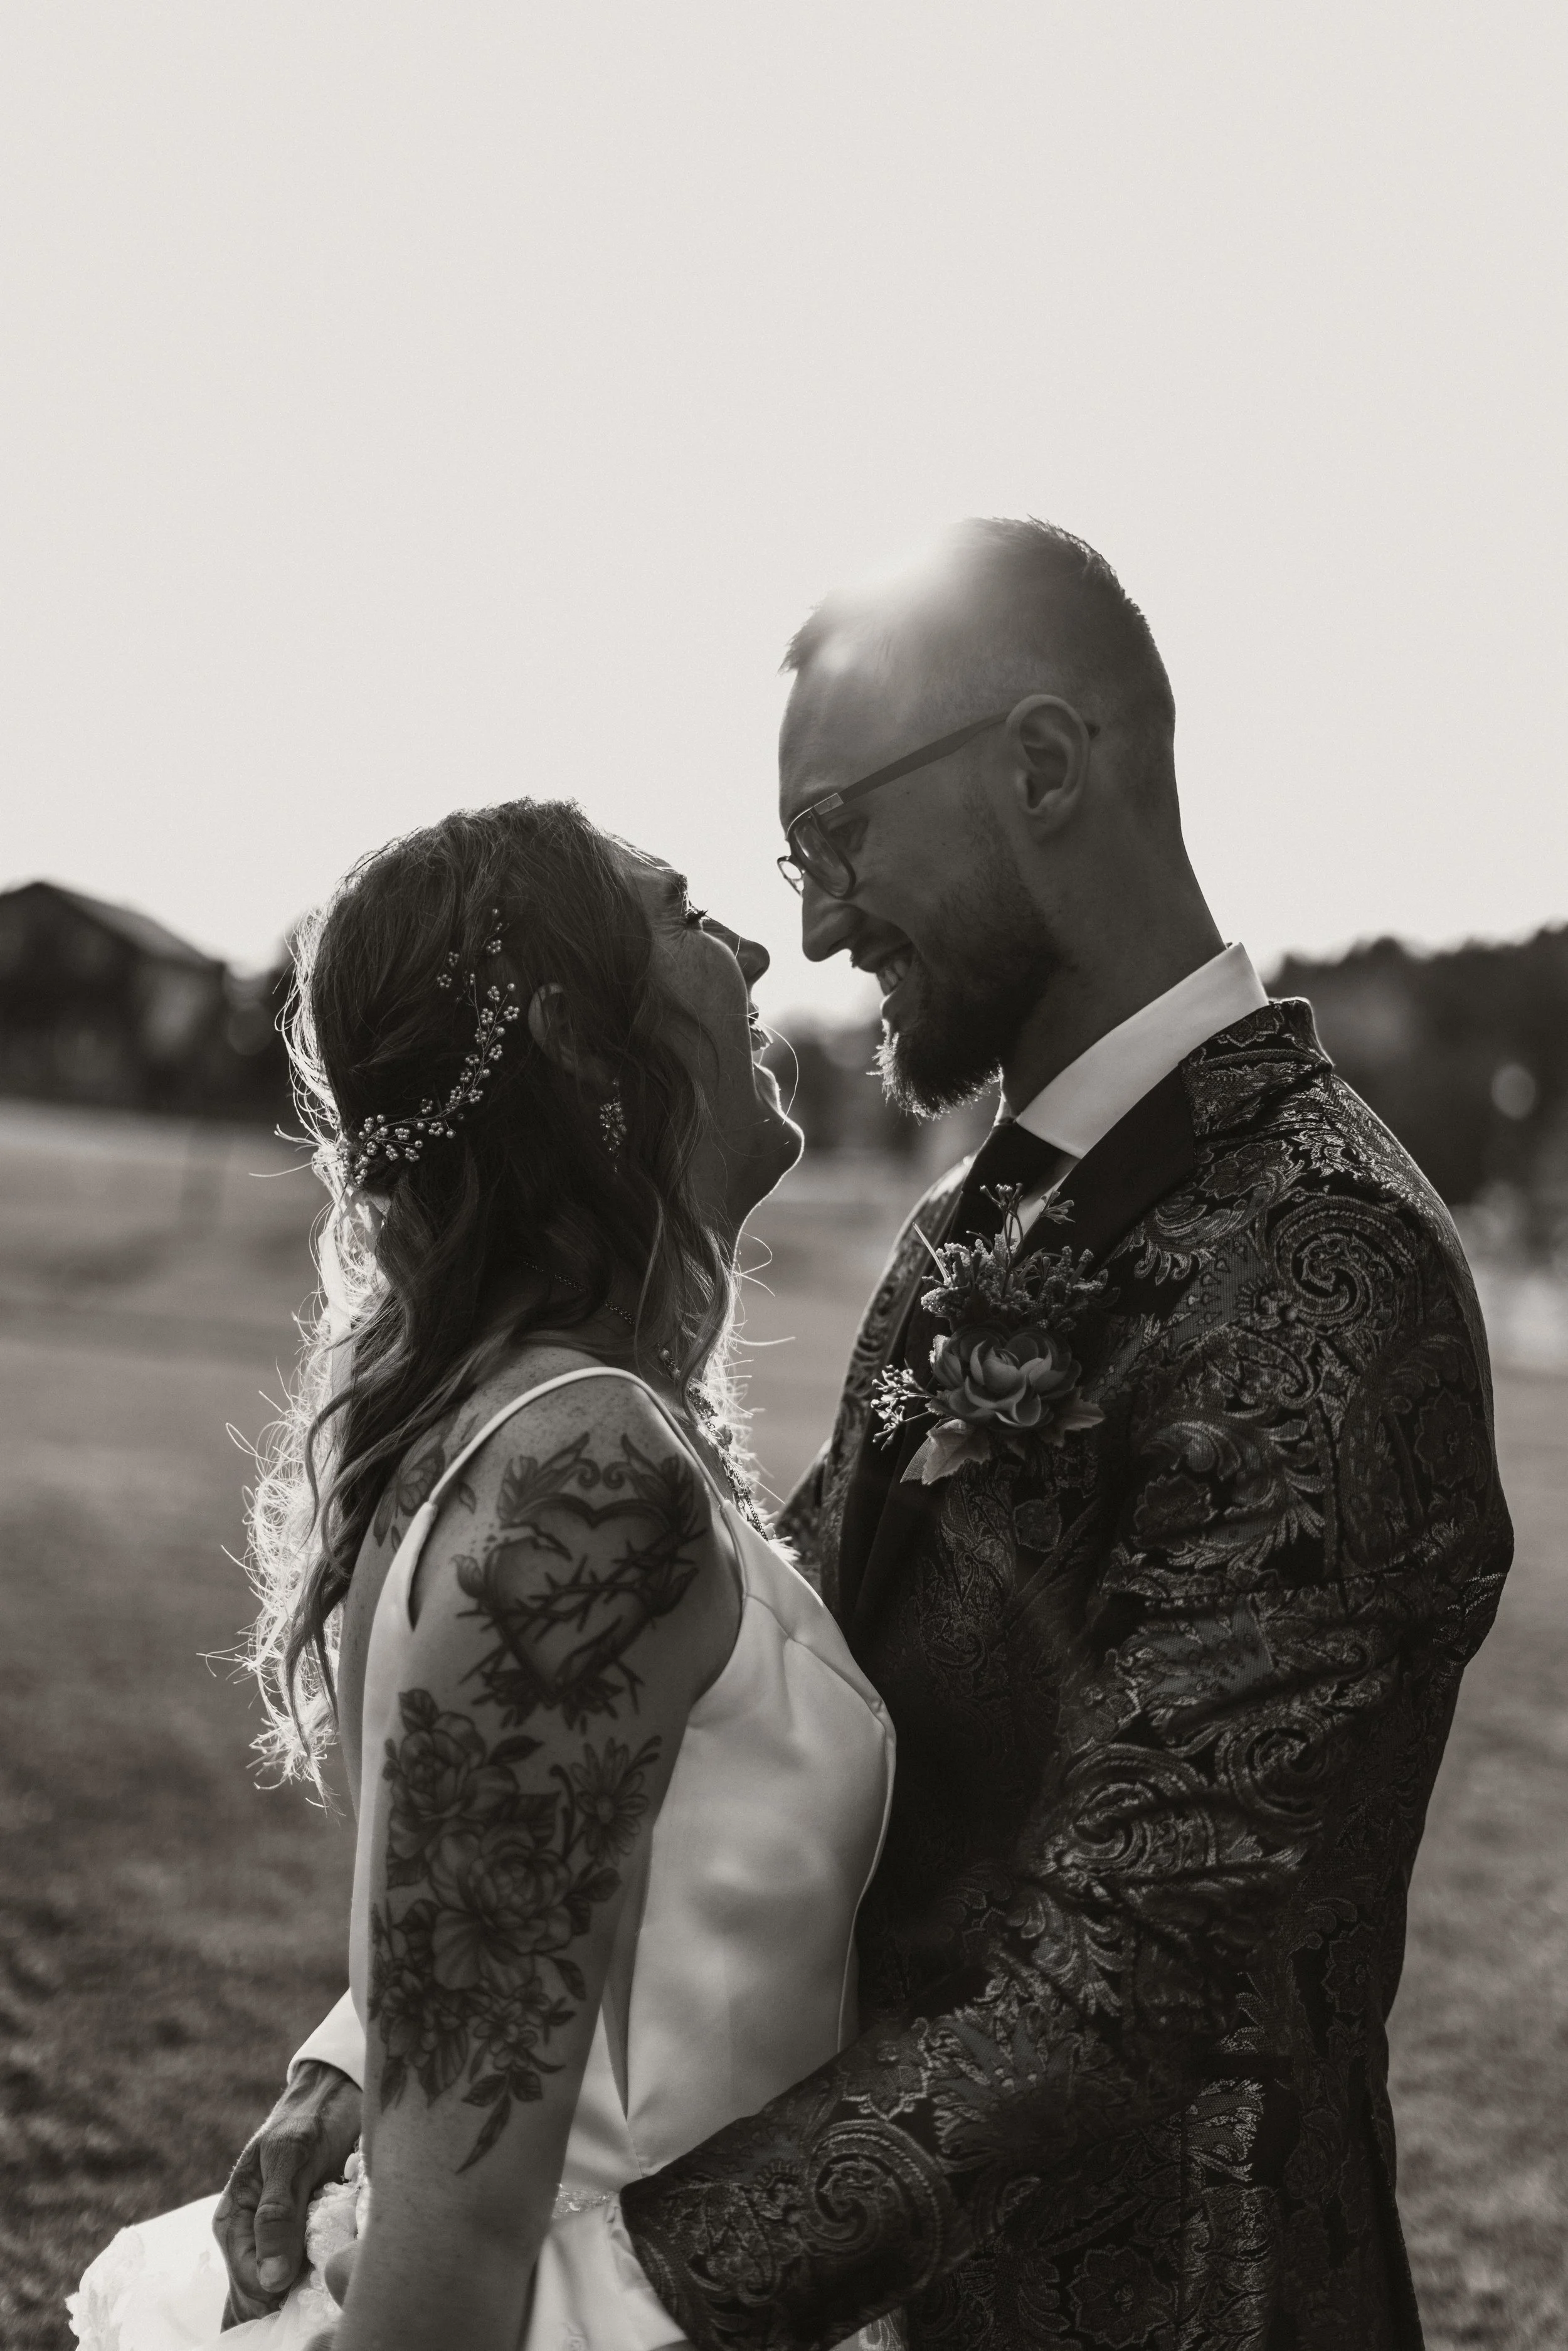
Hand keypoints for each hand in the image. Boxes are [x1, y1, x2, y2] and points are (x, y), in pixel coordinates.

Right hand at [213, 2059, 362, 2325]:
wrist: (335, 2096)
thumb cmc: (308, 2120)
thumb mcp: (291, 2157)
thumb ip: (277, 2212)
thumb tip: (270, 2279)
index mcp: (232, 2221)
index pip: (249, 2285)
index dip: (278, 2292)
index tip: (309, 2280)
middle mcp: (250, 2238)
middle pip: (262, 2296)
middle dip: (289, 2297)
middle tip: (321, 2282)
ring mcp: (277, 2241)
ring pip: (283, 2291)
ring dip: (306, 2289)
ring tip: (328, 2275)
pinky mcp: (303, 2239)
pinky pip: (304, 2276)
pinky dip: (317, 2279)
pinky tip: (331, 2274)